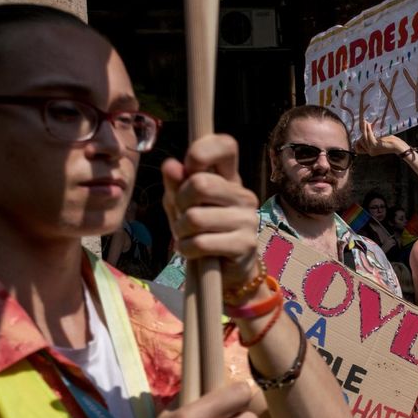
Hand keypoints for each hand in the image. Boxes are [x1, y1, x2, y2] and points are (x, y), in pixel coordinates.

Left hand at [161, 134, 260, 289]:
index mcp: (229, 179)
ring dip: (181, 231)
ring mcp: (248, 219)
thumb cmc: (201, 232)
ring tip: (187, 237)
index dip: (203, 151)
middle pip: (200, 184)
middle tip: (181, 215)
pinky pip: (201, 243)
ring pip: (195, 217)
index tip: (190, 168)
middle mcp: (243, 194)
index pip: (226, 145)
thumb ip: (175, 185)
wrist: (224, 272)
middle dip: (179, 203)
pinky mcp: (245, 244)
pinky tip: (192, 252)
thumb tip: (170, 165)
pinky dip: (187, 249)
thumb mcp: (182, 205)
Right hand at [356, 122, 408, 156]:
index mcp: (371, 152)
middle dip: (362, 131)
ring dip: (364, 128)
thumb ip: (372, 137)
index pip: (359, 146)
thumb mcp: (379, 140)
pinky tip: (368, 124)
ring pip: (364, 137)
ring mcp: (372, 149)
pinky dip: (368, 129)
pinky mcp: (375, 146)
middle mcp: (370, 152)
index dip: (358, 138)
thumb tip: (365, 128)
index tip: (360, 129)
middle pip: (361, 140)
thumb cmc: (390, 141)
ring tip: (365, 122)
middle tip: (364, 123)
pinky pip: (369, 136)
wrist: (398, 146)